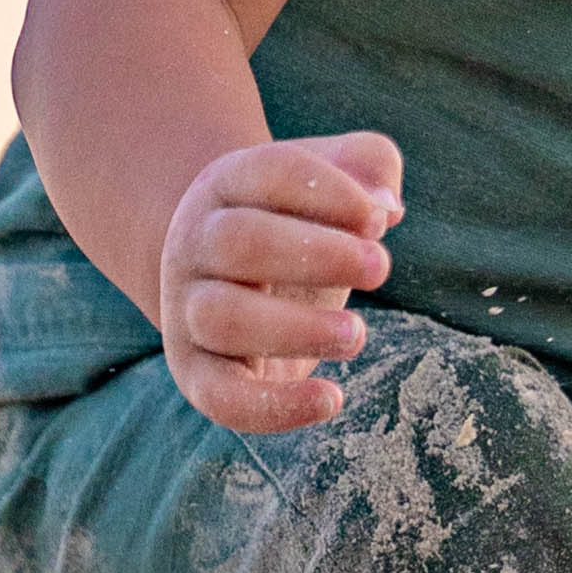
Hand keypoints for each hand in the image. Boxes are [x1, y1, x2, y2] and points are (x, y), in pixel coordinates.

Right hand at [161, 133, 403, 435]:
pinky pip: (220, 396)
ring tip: (356, 335)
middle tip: (380, 269)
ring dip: (297, 329)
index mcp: (226, 184)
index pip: (270, 173)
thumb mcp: (332, 179)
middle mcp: (194, 243)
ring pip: (223, 318)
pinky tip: (333, 399)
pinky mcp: (197, 372)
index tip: (379, 220)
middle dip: (318, 255)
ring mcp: (187, 310)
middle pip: (240, 242)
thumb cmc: (296, 223)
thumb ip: (367, 165)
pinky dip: (274, 407)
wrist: (226, 276)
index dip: (330, 194)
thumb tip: (384, 205)